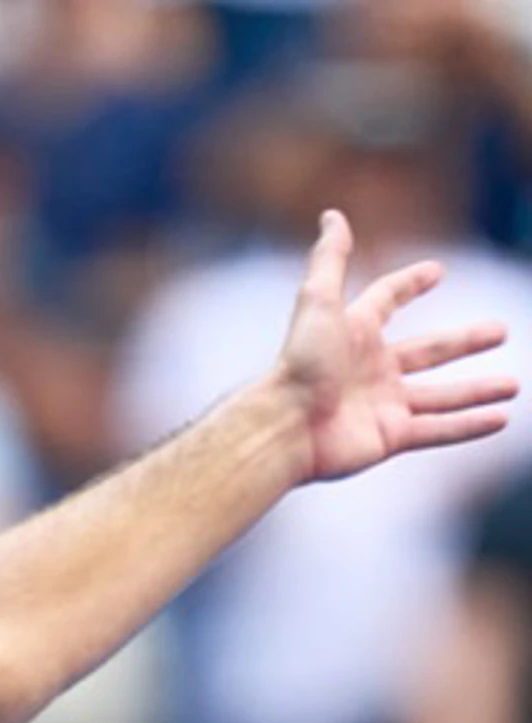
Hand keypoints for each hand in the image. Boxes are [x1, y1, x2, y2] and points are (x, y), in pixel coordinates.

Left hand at [273, 210, 516, 482]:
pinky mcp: (389, 436)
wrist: (285, 426)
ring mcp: (381, 404)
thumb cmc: (301, 362)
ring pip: (441, 395)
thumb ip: (329, 259)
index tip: (437, 271)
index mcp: (354, 333)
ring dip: (476, 390)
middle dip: (464, 341)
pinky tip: (501, 418)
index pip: (386, 301)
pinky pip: (438, 430)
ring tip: (513, 385)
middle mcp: (370, 368)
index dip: (409, 284)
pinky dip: (469, 425)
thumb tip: (332, 214)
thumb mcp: (318, 301)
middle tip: (501, 329)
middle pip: (428, 350)